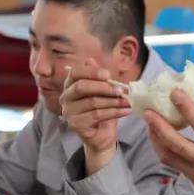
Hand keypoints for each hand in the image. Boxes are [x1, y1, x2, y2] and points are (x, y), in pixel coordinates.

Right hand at [59, 59, 130, 173]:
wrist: (102, 134)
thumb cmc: (102, 109)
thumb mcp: (103, 91)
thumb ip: (98, 77)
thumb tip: (91, 60)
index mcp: (70, 85)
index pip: (75, 73)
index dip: (91, 72)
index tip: (108, 75)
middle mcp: (65, 98)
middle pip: (82, 87)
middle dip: (104, 87)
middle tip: (120, 90)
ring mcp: (68, 112)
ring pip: (92, 102)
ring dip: (113, 101)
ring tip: (127, 101)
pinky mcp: (75, 125)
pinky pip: (97, 115)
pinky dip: (114, 112)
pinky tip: (126, 111)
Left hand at [145, 91, 193, 194]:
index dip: (186, 108)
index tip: (174, 93)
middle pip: (177, 144)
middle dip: (159, 126)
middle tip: (148, 111)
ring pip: (169, 156)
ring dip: (155, 138)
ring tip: (149, 122)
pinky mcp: (193, 179)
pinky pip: (171, 163)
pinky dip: (162, 148)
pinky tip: (158, 136)